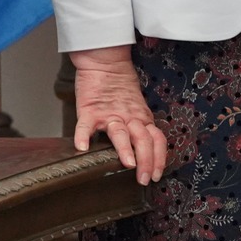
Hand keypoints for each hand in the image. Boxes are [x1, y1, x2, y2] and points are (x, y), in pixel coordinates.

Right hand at [70, 47, 165, 184]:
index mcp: (142, 118)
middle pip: (143, 139)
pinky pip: (86, 124)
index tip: (157, 175)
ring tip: (127, 164)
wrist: (106, 62)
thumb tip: (144, 150)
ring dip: (126, 149)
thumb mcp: (136, 108)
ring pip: (121, 133)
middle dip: (146, 161)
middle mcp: (129, 117)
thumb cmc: (120, 87)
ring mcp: (109, 114)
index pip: (156, 140)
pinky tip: (81, 148)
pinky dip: (83, 136)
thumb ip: (140, 126)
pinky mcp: (90, 109)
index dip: (159, 158)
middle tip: (144, 178)